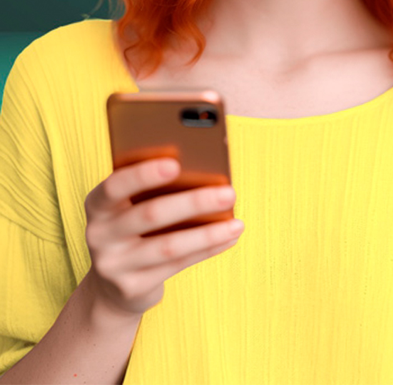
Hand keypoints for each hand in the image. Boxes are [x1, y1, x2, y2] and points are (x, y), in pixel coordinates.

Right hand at [84, 159, 243, 316]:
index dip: (143, 174)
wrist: (111, 285)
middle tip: (228, 192)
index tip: (176, 163)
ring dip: (208, 234)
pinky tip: (227, 238)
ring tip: (237, 223)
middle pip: (150, 214)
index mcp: (97, 204)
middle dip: (194, 202)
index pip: (115, 186)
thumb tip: (202, 173)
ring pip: (168, 246)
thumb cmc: (131, 228)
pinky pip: (177, 265)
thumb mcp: (128, 207)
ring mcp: (114, 265)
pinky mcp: (132, 288)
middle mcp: (99, 234)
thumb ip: (150, 190)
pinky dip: (206, 249)